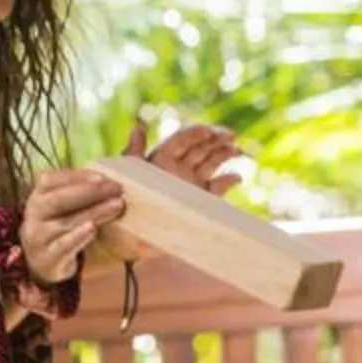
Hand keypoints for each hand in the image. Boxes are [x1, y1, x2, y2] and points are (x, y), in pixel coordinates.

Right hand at [18, 167, 126, 286]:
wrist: (48, 260)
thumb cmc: (68, 221)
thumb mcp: (80, 198)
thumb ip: (106, 173)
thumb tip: (138, 135)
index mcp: (41, 192)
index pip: (53, 179)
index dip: (77, 176)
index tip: (104, 176)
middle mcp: (35, 212)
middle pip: (58, 199)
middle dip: (88, 192)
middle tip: (116, 188)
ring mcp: (39, 235)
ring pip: (64, 223)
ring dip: (92, 213)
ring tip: (116, 206)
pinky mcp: (48, 258)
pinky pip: (61, 247)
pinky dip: (76, 238)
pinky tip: (92, 229)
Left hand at [129, 116, 243, 195]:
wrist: (133, 237)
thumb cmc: (124, 204)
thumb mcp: (127, 175)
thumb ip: (134, 151)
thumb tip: (138, 125)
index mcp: (161, 158)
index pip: (181, 139)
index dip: (195, 133)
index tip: (208, 131)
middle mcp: (178, 168)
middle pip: (200, 147)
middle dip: (216, 139)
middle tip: (231, 136)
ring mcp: (191, 183)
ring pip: (212, 162)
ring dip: (224, 154)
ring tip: (235, 151)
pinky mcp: (201, 199)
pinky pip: (218, 187)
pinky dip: (229, 181)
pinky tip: (237, 178)